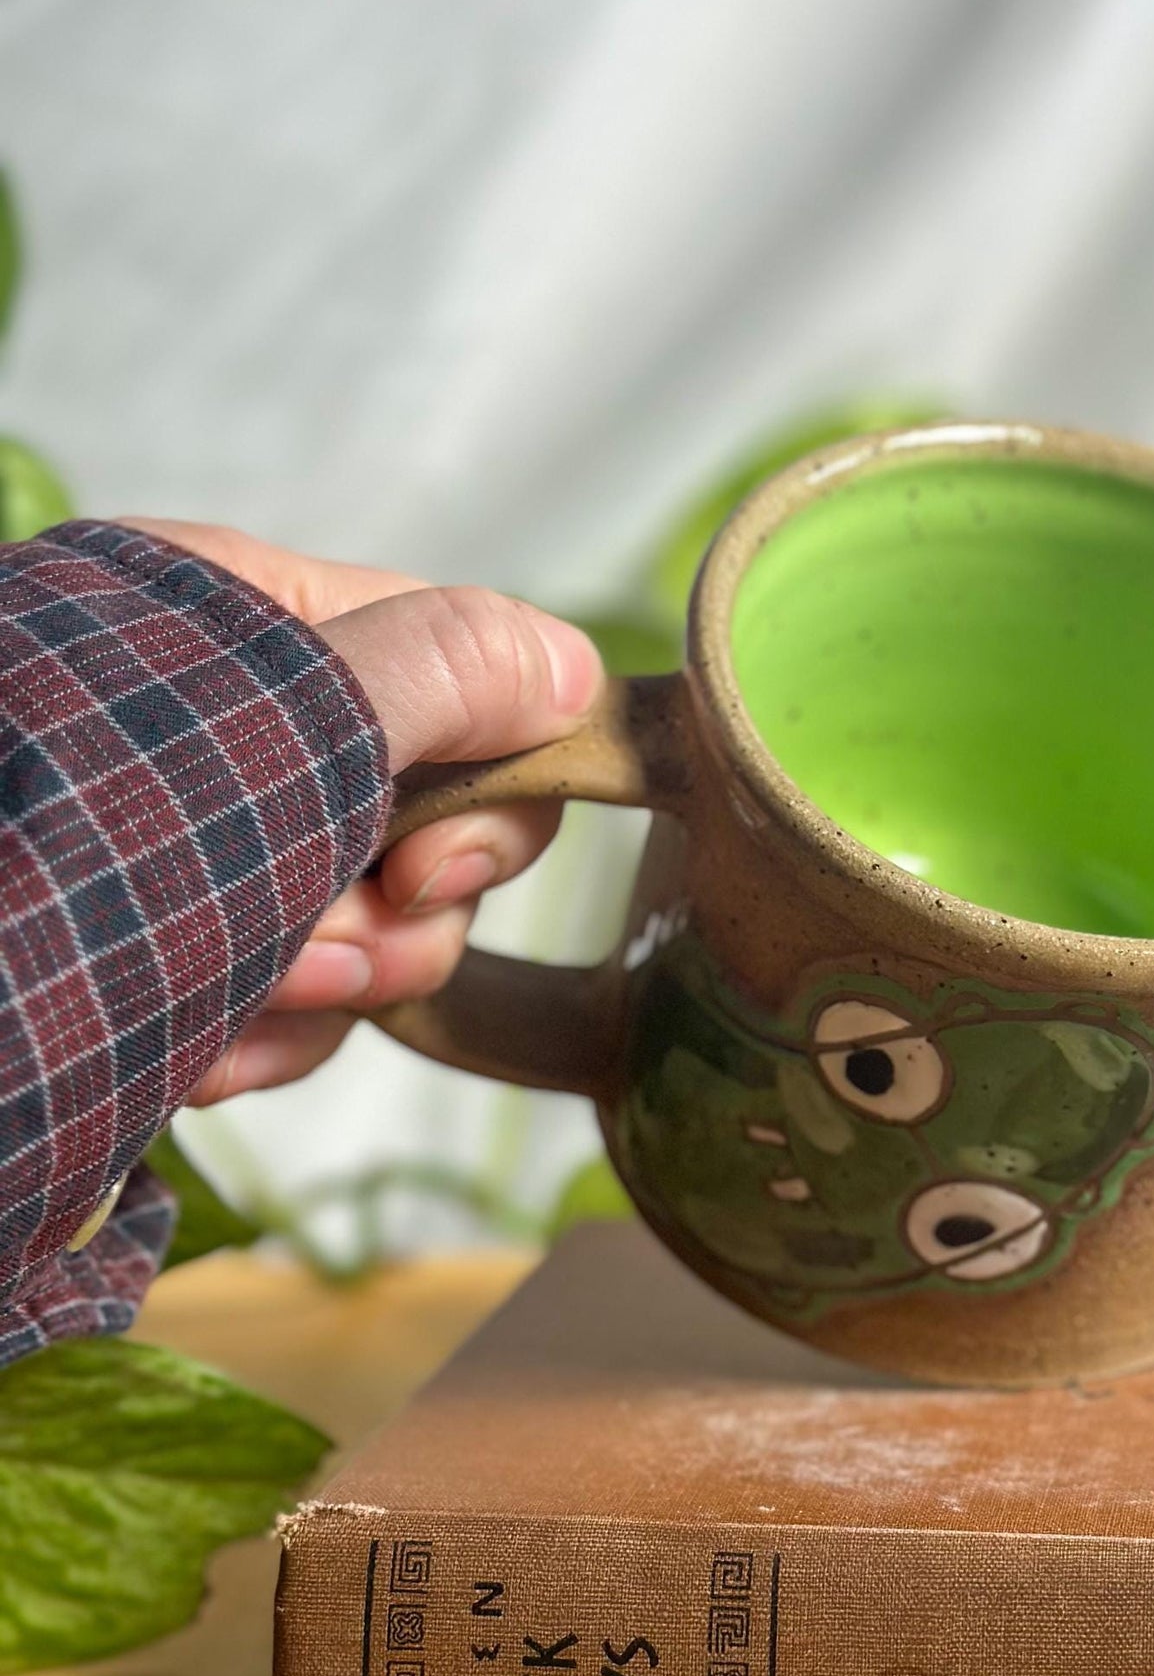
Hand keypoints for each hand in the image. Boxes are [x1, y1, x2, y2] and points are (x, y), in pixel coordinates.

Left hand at [123, 521, 600, 1103]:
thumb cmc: (62, 856)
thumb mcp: (274, 736)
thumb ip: (438, 673)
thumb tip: (568, 661)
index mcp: (233, 614)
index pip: (453, 659)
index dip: (487, 775)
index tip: (435, 866)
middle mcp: (217, 722)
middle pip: (424, 803)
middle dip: (393, 905)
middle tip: (331, 951)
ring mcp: (190, 845)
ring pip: (365, 915)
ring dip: (327, 985)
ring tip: (236, 1005)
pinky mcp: (166, 955)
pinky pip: (286, 994)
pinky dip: (258, 1040)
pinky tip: (197, 1062)